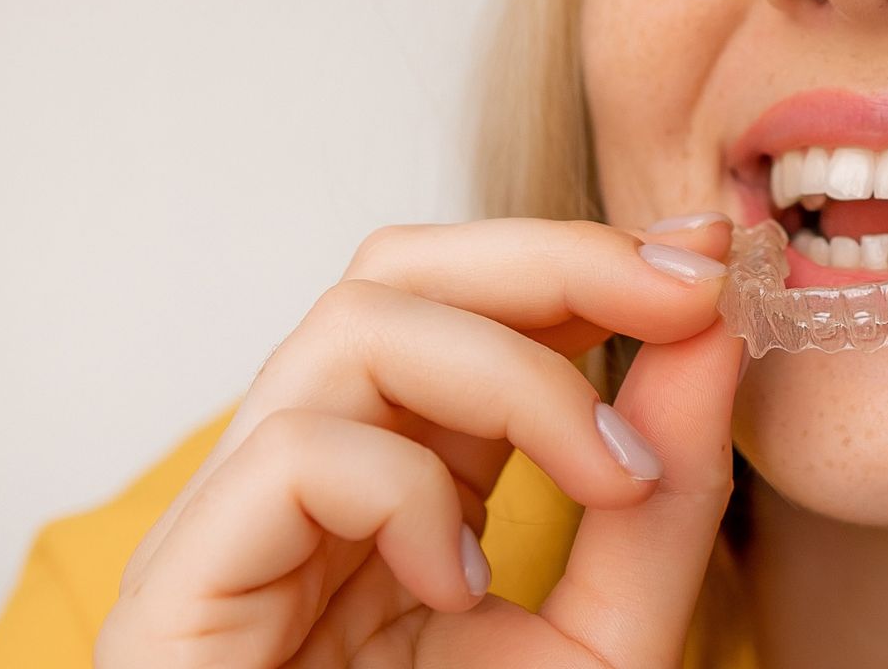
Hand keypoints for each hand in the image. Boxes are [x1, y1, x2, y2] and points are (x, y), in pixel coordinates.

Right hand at [97, 214, 744, 667]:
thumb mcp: (604, 638)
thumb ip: (662, 498)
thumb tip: (711, 332)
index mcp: (410, 476)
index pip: (474, 301)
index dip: (588, 257)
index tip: (711, 258)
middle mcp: (316, 476)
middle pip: (396, 269)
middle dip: (554, 257)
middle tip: (686, 288)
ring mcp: (237, 523)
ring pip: (352, 328)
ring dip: (517, 376)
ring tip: (608, 477)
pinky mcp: (176, 588)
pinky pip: (298, 453)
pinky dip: (411, 492)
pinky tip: (461, 585)